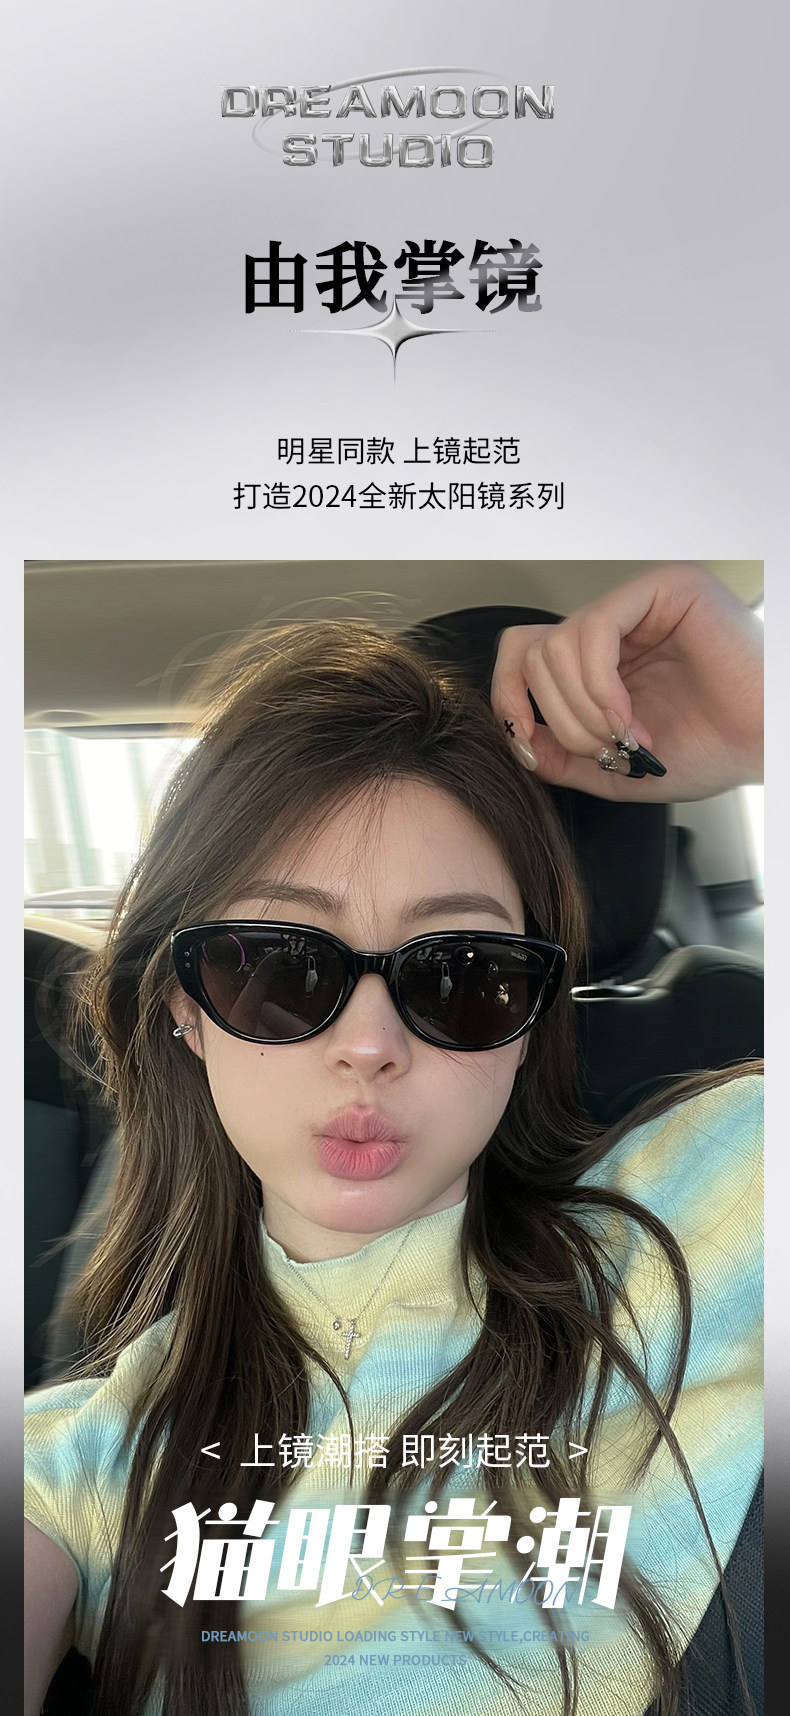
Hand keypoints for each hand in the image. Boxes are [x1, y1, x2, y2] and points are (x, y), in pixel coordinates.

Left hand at [490, 565, 762, 800]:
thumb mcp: (615, 767)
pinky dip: (599, 686)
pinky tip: (626, 716)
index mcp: (601, 657)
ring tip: (626, 736)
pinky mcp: (662, 588)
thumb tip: (517, 739)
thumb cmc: (711, 750)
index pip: (525, 653)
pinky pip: (594, 630)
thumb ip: (561, 755)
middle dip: (557, 716)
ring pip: (557, 645)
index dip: (510, 698)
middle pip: (532, 652)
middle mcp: (615, 622)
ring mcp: (637, 602)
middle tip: (601, 748)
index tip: (526, 741)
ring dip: (583, 709)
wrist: (765, 746)